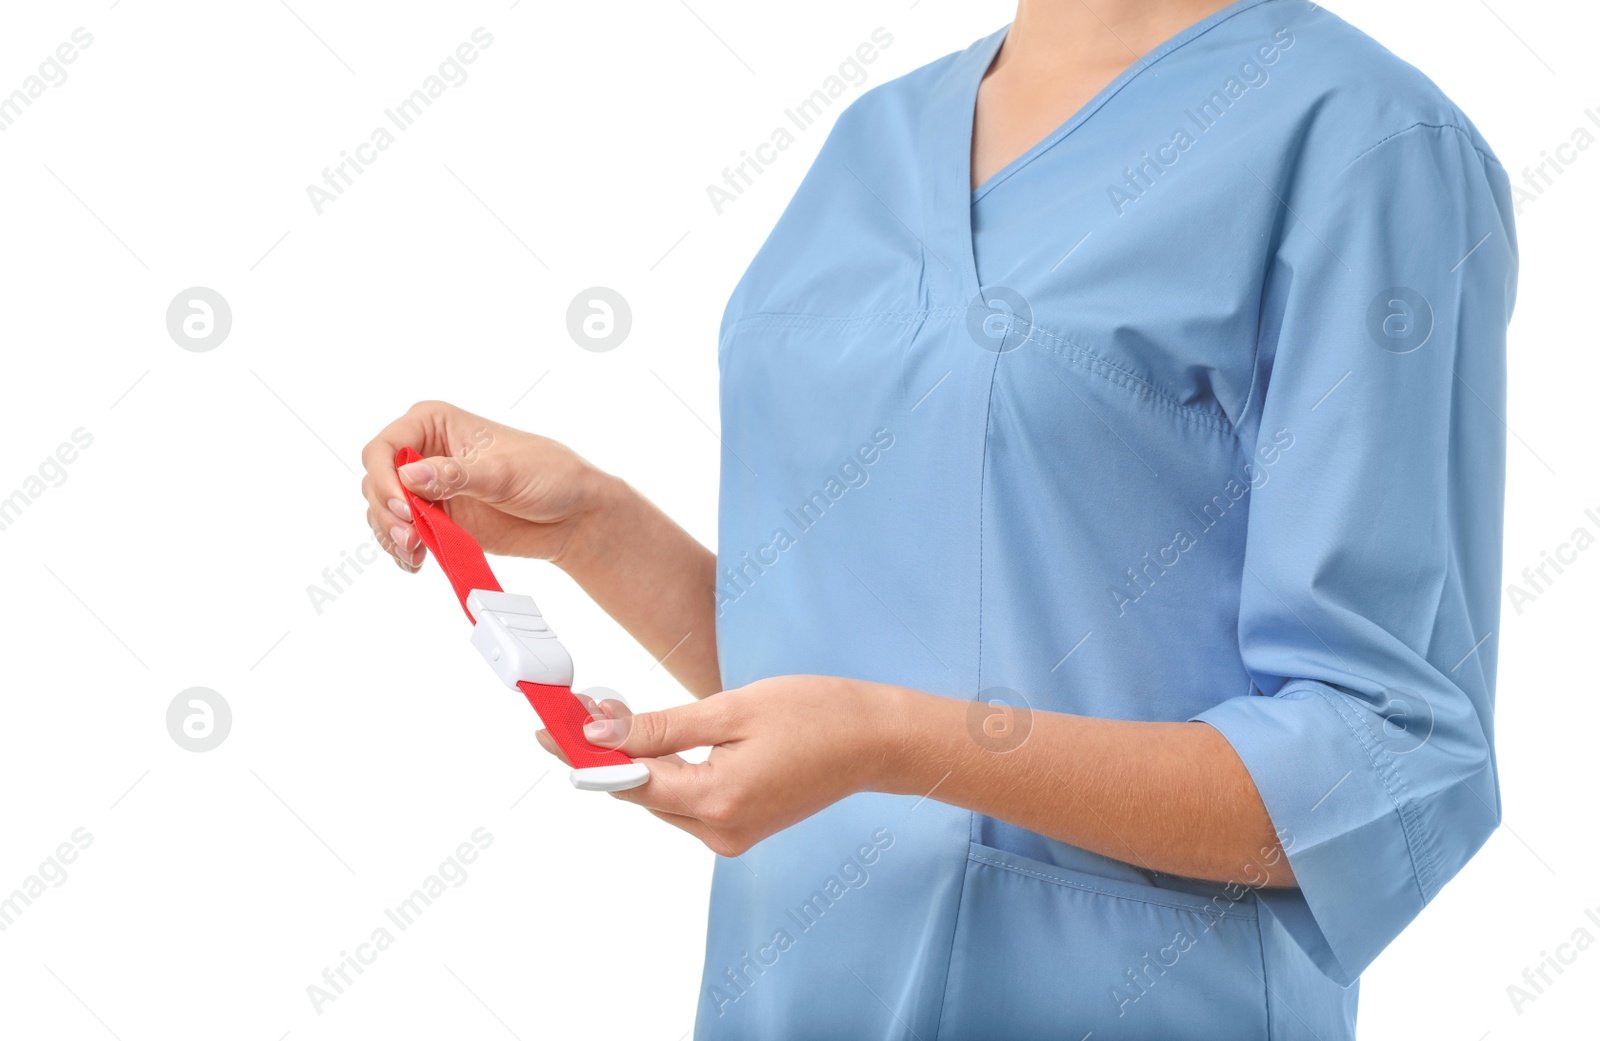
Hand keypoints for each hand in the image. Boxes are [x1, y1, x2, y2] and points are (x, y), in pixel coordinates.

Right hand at [359, 400, 615, 571]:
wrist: (572, 516)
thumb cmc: (548, 475)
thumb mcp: (503, 472)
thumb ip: (456, 475)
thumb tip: (410, 475)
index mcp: (435, 424)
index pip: (384, 448)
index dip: (384, 478)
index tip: (403, 507)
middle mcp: (424, 454)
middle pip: (376, 482)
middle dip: (387, 513)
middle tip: (412, 539)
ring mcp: (428, 490)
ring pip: (384, 511)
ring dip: (392, 536)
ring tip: (415, 554)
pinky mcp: (437, 520)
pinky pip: (403, 535)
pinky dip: (403, 551)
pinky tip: (417, 562)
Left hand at [535, 677, 893, 856]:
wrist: (875, 741)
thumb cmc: (815, 714)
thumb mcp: (732, 709)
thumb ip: (661, 726)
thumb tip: (600, 731)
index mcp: (717, 800)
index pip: (629, 781)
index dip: (584, 752)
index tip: (548, 727)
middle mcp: (719, 831)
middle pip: (640, 794)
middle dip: (606, 753)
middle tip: (575, 710)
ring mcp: (730, 836)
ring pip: (660, 799)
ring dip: (635, 763)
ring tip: (609, 716)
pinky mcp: (739, 829)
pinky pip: (685, 802)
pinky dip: (666, 774)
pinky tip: (654, 742)